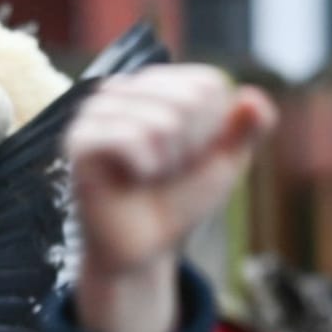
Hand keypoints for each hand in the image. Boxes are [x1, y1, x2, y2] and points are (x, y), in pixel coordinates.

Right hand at [64, 64, 274, 331]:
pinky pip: (130, 138)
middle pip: (187, 101)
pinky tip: (133, 179)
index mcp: (157, 84)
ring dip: (168, 162)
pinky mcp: (79, 139)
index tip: (192, 153)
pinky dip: (145, 167)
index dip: (213, 128)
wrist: (145, 246)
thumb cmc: (180, 198)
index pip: (207, 85)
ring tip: (149, 175)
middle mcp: (124, 89)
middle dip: (191, 147)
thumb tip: (252, 97)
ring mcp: (97, 112)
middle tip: (168, 169)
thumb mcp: (226, 161)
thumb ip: (248, 128)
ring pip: (162, 122)